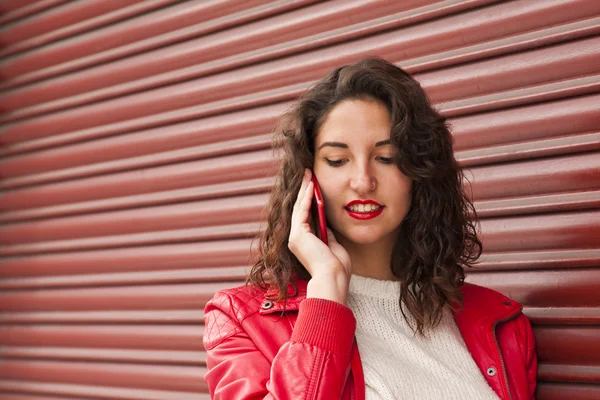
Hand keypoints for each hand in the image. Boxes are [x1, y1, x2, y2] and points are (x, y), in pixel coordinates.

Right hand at [288, 169, 351, 302]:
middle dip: (304, 190)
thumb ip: (326, 233)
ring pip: (299, 207)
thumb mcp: (332, 245)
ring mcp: (295, 236)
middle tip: (308, 174)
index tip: (314, 185)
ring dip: (304, 190)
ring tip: (308, 175)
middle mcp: (296, 239)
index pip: (305, 215)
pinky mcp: (298, 234)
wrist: (333, 277)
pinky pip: (302, 211)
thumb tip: (326, 222)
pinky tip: (311, 186)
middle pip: (299, 208)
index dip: (309, 199)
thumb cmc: (337, 266)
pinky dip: (307, 197)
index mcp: (304, 242)